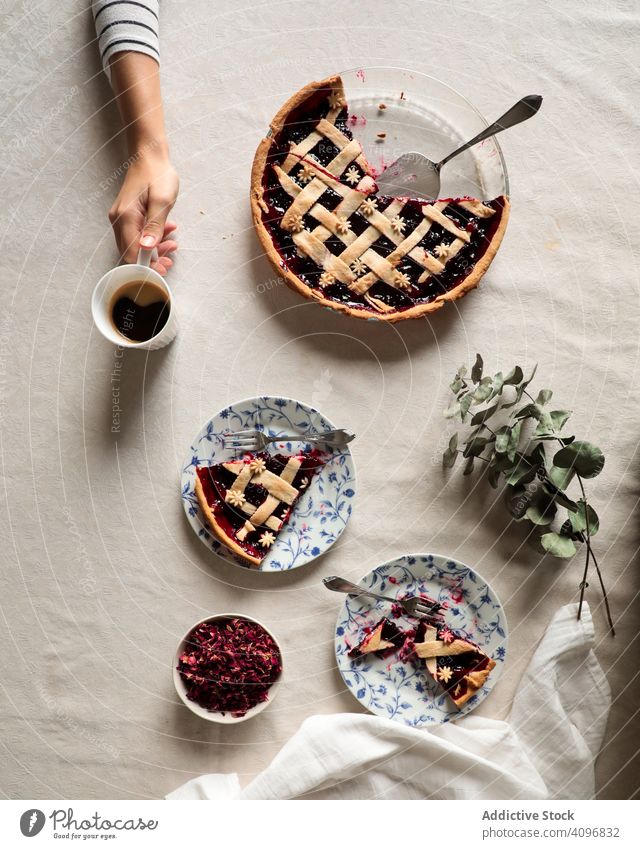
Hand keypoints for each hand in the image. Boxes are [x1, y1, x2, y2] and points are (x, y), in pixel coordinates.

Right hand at [108, 147, 178, 274]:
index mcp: (125, 217)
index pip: (131, 253)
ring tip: (172, 244)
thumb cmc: (157, 175)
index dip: (146, 267)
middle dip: (152, 260)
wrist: (149, 156)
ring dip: (154, 249)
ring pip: (134, 245)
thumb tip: (147, 248)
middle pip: (131, 252)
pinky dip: (151, 239)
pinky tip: (166, 232)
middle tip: (170, 258)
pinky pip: (136, 235)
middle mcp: (118, 220)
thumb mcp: (162, 201)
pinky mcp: (126, 216)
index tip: (163, 269)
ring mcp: (121, 218)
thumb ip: (155, 226)